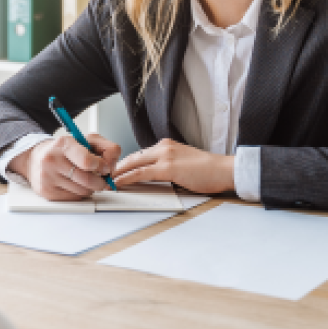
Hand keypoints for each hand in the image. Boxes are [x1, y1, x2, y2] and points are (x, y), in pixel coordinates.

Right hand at [9, 134, 122, 201]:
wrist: (36, 159)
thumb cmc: (65, 151)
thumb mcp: (86, 140)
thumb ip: (106, 147)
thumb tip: (112, 164)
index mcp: (63, 144)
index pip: (87, 161)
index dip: (102, 166)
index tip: (105, 168)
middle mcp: (52, 160)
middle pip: (88, 180)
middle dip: (100, 181)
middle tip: (100, 177)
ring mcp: (48, 178)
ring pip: (83, 191)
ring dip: (90, 188)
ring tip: (83, 178)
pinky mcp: (47, 192)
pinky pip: (75, 198)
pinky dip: (79, 193)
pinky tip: (73, 184)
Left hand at [111, 138, 235, 194]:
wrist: (224, 170)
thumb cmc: (208, 171)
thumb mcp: (183, 163)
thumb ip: (167, 165)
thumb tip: (153, 176)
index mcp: (167, 145)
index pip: (140, 154)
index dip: (125, 163)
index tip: (115, 171)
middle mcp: (164, 147)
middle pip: (132, 157)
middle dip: (116, 167)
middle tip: (104, 176)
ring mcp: (165, 156)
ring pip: (133, 163)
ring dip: (118, 173)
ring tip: (107, 181)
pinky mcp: (168, 168)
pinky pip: (141, 173)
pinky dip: (127, 178)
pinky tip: (119, 183)